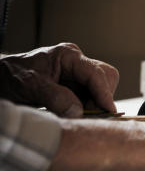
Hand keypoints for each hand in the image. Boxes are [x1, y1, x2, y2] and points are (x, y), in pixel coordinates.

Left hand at [0, 42, 118, 116]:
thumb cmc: (10, 77)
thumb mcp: (30, 86)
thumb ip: (56, 98)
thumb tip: (79, 112)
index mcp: (68, 56)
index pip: (96, 73)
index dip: (104, 93)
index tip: (108, 111)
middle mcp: (76, 63)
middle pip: (104, 78)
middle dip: (100, 97)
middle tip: (87, 115)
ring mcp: (75, 74)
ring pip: (99, 88)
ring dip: (93, 104)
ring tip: (75, 115)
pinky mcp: (72, 86)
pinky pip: (88, 96)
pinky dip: (85, 107)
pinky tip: (72, 114)